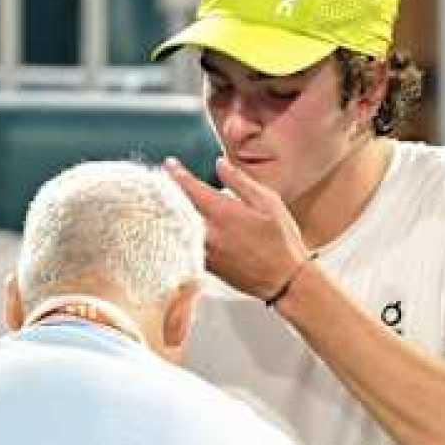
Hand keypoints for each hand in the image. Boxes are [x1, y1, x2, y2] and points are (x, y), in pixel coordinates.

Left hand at [164, 156, 307, 301]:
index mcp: (223, 213)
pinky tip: (181, 227)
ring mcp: (205, 251)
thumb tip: (219, 163)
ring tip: (165, 203)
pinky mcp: (207, 266)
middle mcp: (209, 233)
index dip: (177, 174)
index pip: (191, 188)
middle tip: (160, 183)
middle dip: (168, 194)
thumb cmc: (281, 239)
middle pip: (178, 209)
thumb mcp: (268, 202)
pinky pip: (186, 246)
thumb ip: (240, 181)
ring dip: (171, 214)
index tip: (169, 164)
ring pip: (179, 228)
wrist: (284, 281)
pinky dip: (180, 233)